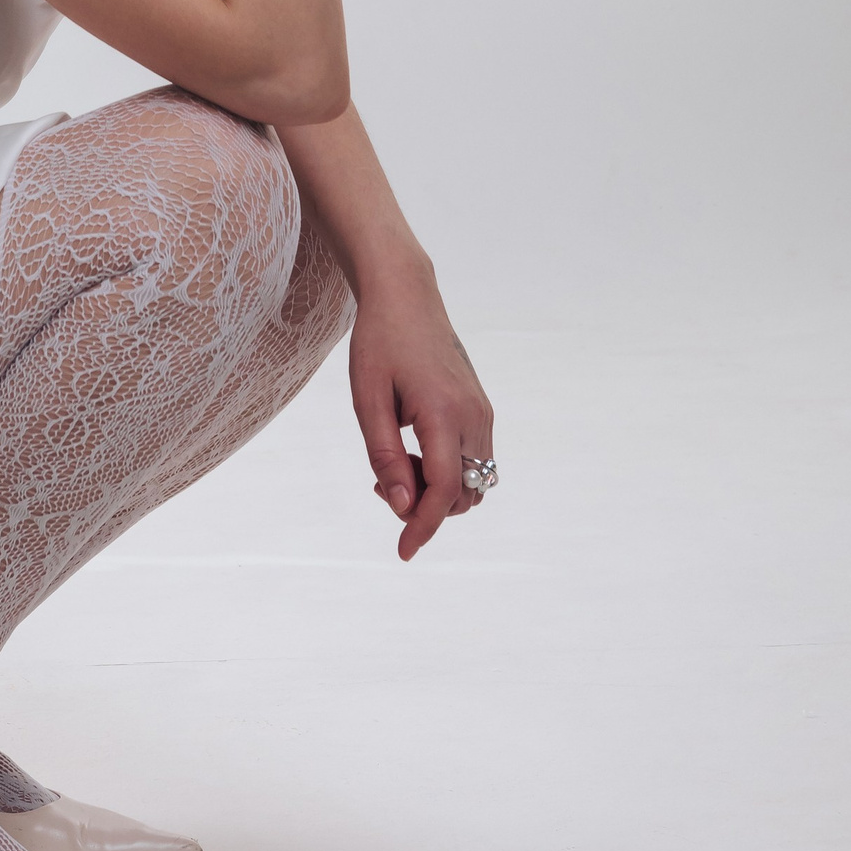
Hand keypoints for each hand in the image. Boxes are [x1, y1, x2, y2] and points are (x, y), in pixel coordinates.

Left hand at [348, 263, 494, 559]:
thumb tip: (400, 507)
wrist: (406, 297)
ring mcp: (482, 412)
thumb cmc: (379, 344)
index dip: (423, 527)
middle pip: (462, 494)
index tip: (403, 552)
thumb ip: (384, 456)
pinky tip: (414, 450)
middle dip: (426, 506)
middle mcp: (473, 417)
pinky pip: (473, 460)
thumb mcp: (368, 401)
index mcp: (443, 413)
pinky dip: (447, 471)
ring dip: (438, 490)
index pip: (442, 492)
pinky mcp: (481, 409)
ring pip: (473, 482)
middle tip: (382, 480)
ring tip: (397, 462)